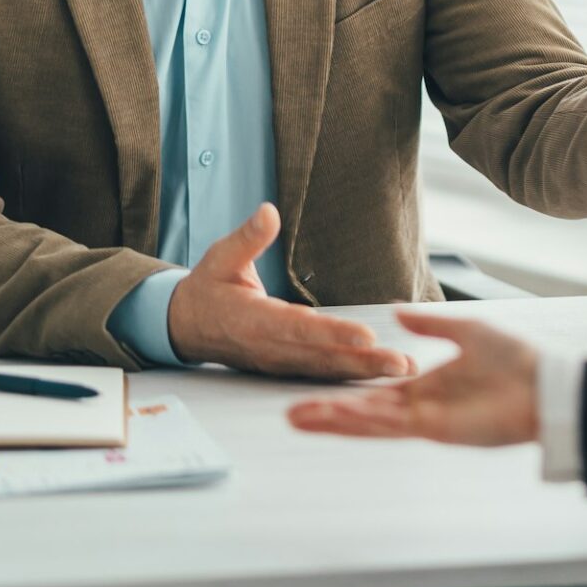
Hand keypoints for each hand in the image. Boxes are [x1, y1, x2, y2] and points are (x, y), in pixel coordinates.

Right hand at [166, 202, 415, 379]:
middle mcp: (270, 347)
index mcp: (253, 320)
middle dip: (363, 361)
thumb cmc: (209, 288)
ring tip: (401, 369)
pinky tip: (379, 372)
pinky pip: (322, 372)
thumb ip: (247, 238)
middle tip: (401, 363)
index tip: (366, 336)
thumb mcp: (221, 257)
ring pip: (326, 369)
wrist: (185, 326)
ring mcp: (279, 361)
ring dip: (364, 371)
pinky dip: (351, 374)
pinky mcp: (286, 366)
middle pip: (321, 357)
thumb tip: (268, 212)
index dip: (332, 333)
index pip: (298, 328)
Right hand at [285, 309, 540, 446]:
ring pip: (368, 422)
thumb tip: (398, 314)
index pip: (376, 393)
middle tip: (291, 415)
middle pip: (363, 413)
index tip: (316, 391)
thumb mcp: (467, 330)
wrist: (544, 382)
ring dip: (333, 420)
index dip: (346, 393)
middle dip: (327, 414)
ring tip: (297, 418)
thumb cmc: (516, 360)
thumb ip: (431, 324)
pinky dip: (361, 421)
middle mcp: (420, 407)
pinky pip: (390, 425)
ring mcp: (425, 420)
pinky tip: (335, 417)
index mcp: (426, 387)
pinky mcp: (434, 428)